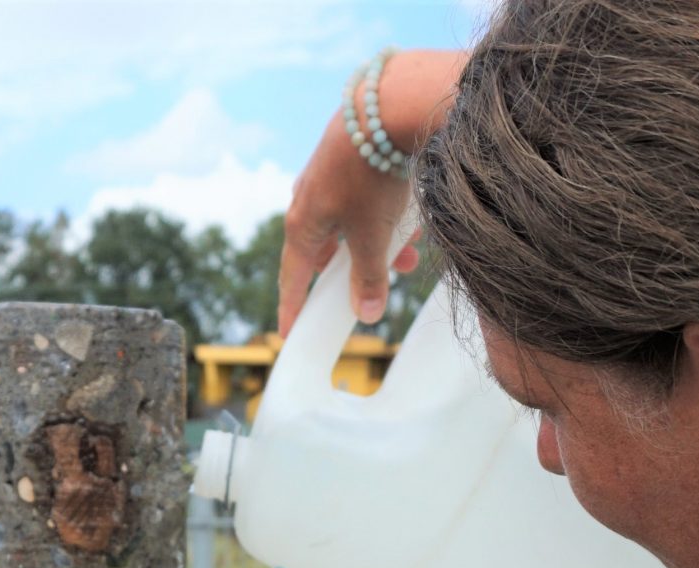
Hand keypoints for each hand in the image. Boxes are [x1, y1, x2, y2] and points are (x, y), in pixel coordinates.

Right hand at [278, 47, 465, 336]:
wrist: (386, 105)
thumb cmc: (371, 175)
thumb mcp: (372, 236)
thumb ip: (369, 278)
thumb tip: (368, 315)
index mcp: (302, 224)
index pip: (293, 277)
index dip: (293, 306)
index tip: (288, 331)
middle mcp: (308, 200)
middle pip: (326, 250)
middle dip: (355, 269)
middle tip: (378, 284)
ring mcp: (327, 175)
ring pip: (350, 223)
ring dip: (377, 241)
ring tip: (409, 251)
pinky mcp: (350, 155)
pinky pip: (363, 197)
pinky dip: (383, 213)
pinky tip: (410, 215)